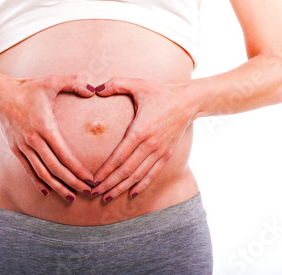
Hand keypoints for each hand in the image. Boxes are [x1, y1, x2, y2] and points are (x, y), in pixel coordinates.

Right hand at [0, 72, 95, 202]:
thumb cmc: (28, 87)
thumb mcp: (51, 81)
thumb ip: (74, 82)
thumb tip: (93, 89)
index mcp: (44, 126)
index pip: (64, 154)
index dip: (78, 169)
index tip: (90, 179)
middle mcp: (33, 140)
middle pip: (55, 168)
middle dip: (72, 182)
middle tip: (88, 192)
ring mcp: (22, 146)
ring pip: (41, 173)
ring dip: (57, 187)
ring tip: (71, 197)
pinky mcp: (15, 149)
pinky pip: (28, 169)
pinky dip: (37, 182)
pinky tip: (47, 191)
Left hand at [90, 77, 196, 201]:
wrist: (188, 102)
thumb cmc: (160, 92)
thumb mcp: (138, 84)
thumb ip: (116, 84)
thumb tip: (96, 89)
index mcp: (141, 130)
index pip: (119, 156)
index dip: (106, 170)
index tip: (93, 180)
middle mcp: (150, 145)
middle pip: (126, 170)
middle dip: (109, 184)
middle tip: (93, 193)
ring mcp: (159, 152)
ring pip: (138, 176)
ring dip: (121, 188)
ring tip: (107, 197)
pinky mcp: (166, 155)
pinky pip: (152, 174)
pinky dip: (141, 185)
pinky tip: (131, 194)